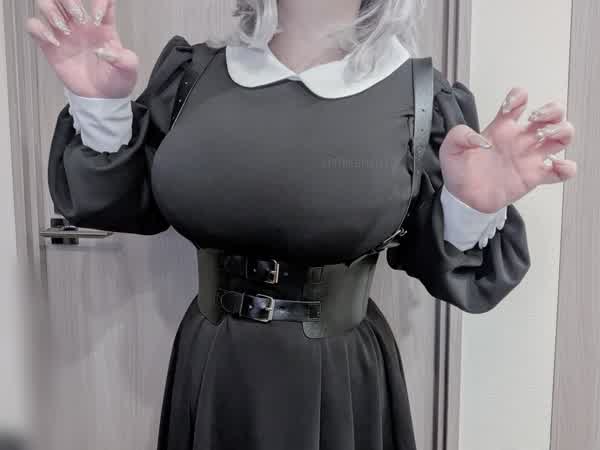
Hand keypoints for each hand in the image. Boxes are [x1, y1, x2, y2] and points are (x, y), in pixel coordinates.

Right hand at [25, 0, 138, 97]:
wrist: (102, 99)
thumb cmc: (116, 81)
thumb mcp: (129, 70)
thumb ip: (126, 59)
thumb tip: (107, 52)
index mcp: (103, 26)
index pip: (102, 0)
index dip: (99, 1)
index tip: (99, 18)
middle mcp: (82, 25)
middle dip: (69, 0)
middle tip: (78, 19)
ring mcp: (65, 33)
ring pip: (47, 4)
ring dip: (52, 11)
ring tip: (64, 29)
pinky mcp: (50, 46)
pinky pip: (34, 26)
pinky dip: (38, 29)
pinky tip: (53, 41)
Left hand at [439, 88, 576, 212]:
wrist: (462, 199)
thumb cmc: (459, 171)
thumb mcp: (449, 149)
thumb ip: (459, 135)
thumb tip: (480, 139)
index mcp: (501, 128)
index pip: (518, 101)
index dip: (518, 97)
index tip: (508, 108)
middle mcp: (520, 139)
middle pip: (551, 114)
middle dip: (551, 110)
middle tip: (535, 119)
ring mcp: (530, 157)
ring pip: (562, 136)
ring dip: (562, 131)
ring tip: (545, 136)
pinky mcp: (534, 177)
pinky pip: (561, 171)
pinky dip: (566, 167)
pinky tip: (555, 166)